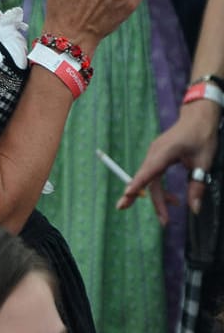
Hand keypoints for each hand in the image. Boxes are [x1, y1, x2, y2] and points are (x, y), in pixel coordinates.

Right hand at [120, 99, 220, 223]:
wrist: (198, 117)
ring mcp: (154, 153)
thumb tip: (194, 209)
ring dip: (158, 196)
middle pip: (147, 179)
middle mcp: (154, 153)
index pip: (148, 172)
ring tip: (171, 210)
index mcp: (165, 152)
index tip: (126, 196)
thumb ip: (197, 187)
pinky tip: (172, 198)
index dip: (137, 185)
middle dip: (146, 199)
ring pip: (150, 178)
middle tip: (141, 215)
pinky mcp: (157, 155)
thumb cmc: (202, 136)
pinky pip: (153, 174)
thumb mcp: (204, 163)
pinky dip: (159, 187)